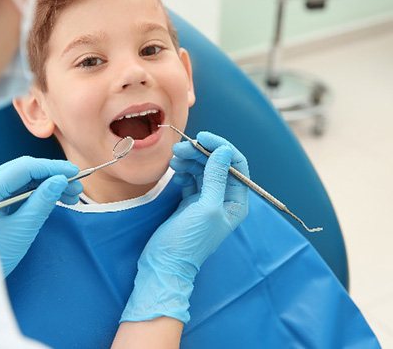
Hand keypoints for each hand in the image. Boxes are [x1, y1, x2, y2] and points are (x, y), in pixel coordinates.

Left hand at [0, 157, 81, 275]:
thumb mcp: (21, 230)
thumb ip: (42, 202)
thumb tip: (61, 180)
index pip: (23, 168)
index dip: (51, 167)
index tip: (75, 172)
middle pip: (24, 169)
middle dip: (53, 175)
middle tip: (78, 187)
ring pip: (24, 177)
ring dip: (49, 183)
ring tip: (72, 194)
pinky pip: (19, 188)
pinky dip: (39, 191)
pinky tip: (57, 197)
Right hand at [121, 133, 248, 323]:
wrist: (165, 264)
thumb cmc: (189, 241)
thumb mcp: (206, 207)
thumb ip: (216, 177)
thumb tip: (223, 150)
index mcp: (236, 201)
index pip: (236, 164)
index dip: (221, 147)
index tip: (202, 137)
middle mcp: (224, 199)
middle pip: (217, 164)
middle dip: (200, 152)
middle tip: (179, 148)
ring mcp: (207, 200)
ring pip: (202, 169)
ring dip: (190, 160)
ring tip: (174, 158)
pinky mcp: (191, 202)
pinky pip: (191, 178)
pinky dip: (184, 171)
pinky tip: (175, 171)